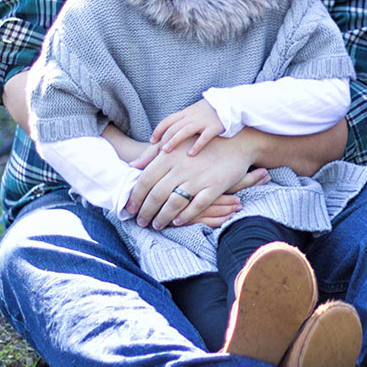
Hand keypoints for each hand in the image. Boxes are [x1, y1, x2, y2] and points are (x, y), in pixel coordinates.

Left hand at [126, 134, 256, 228]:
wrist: (237, 142)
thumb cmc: (201, 144)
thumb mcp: (177, 144)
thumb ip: (153, 154)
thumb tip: (132, 166)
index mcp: (170, 155)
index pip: (146, 179)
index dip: (135, 196)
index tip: (129, 208)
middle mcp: (182, 167)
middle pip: (157, 194)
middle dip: (146, 212)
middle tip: (140, 221)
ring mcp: (199, 178)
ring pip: (174, 203)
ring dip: (162, 217)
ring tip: (157, 224)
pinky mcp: (215, 187)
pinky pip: (196, 206)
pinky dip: (185, 216)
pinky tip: (177, 222)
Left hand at [152, 99, 225, 154]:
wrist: (233, 103)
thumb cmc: (213, 111)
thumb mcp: (196, 112)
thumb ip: (185, 121)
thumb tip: (171, 133)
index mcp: (187, 112)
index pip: (167, 121)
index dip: (158, 131)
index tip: (152, 142)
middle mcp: (193, 116)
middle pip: (173, 127)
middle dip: (163, 138)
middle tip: (156, 151)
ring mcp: (203, 121)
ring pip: (184, 131)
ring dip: (174, 141)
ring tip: (166, 152)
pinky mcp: (215, 126)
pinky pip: (204, 136)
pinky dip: (196, 145)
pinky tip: (191, 154)